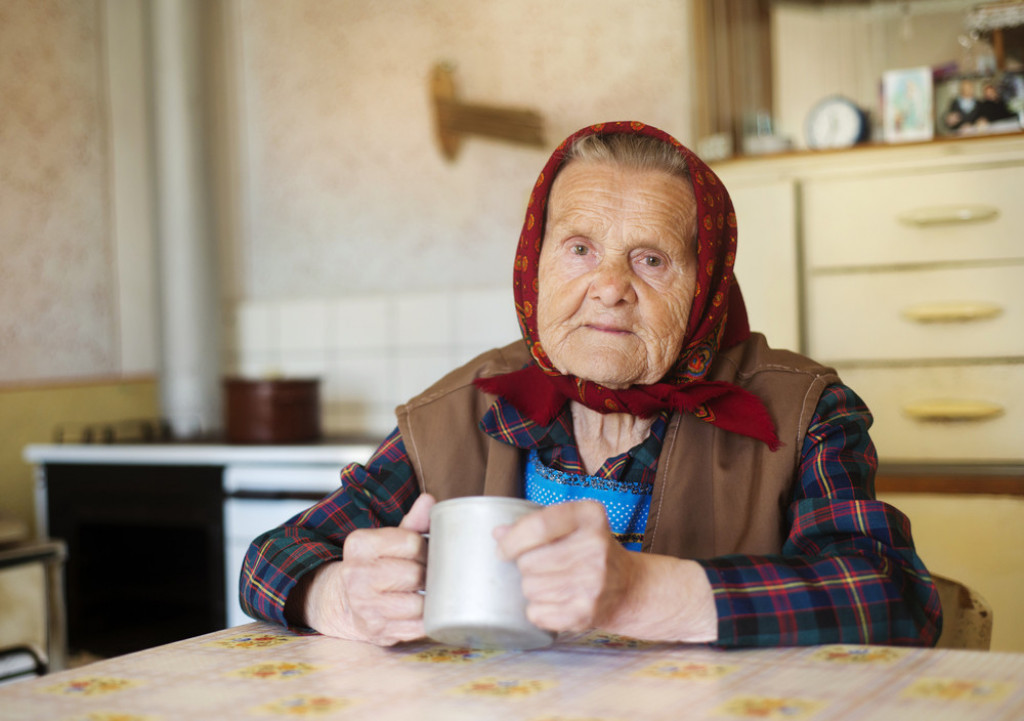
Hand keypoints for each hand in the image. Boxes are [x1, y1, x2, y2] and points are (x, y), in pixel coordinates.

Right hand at [293, 493, 435, 645]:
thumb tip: (430, 501)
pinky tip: (425, 610)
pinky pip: (417, 626)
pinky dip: (428, 619)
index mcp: (360, 545)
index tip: (424, 553)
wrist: (342, 602)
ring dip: (430, 599)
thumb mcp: (386, 540)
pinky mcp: (377, 631)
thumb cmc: (373, 567)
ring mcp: (365, 606)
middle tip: (429, 574)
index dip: (426, 548)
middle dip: (429, 574)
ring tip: (428, 592)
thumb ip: (411, 523)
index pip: (411, 542)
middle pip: (416, 574)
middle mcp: (357, 575)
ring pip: (418, 603)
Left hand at [494, 500, 635, 632]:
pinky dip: (539, 611)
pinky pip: (537, 614)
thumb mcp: (572, 526)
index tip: (502, 551)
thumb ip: (536, 524)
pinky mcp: (587, 612)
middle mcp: (595, 547)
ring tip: (552, 583)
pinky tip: (556, 602)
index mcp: (590, 516)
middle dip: (525, 567)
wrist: (628, 587)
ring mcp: (593, 582)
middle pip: (529, 561)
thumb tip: (497, 534)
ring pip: (530, 589)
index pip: (539, 526)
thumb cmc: (591, 551)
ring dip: (533, 589)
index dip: (513, 540)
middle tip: (540, 568)